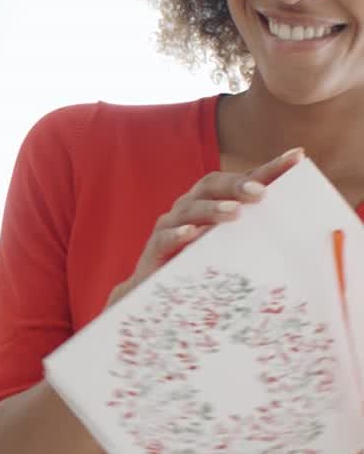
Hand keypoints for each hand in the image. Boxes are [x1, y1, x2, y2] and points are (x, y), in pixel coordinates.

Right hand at [104, 147, 303, 308]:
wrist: (158, 296)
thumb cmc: (202, 269)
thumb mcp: (233, 249)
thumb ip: (255, 235)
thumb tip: (299, 229)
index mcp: (211, 203)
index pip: (241, 180)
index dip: (268, 167)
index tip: (296, 157)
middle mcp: (189, 208)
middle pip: (209, 185)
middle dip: (235, 185)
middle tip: (260, 192)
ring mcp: (169, 227)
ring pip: (189, 209)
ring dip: (212, 209)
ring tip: (234, 213)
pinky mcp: (154, 249)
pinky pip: (164, 238)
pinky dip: (177, 234)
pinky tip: (191, 234)